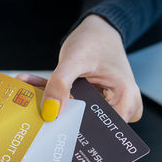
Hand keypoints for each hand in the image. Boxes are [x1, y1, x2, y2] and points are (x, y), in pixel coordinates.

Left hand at [16, 14, 142, 122]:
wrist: (100, 30)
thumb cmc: (95, 40)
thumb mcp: (73, 59)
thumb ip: (60, 84)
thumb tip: (50, 112)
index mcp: (126, 98)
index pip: (101, 131)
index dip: (75, 131)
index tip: (50, 125)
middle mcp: (124, 106)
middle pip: (89, 126)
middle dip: (61, 116)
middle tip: (36, 107)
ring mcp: (112, 106)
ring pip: (80, 118)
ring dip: (57, 106)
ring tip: (35, 92)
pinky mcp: (100, 104)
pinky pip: (77, 109)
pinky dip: (59, 99)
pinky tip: (41, 87)